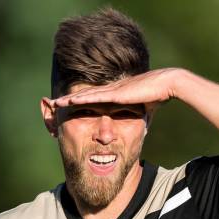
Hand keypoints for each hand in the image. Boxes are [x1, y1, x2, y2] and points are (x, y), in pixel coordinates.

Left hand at [51, 68, 182, 114]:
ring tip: (55, 103)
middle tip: (53, 104)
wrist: (165, 85)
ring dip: (69, 99)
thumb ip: (138, 120)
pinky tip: (70, 101)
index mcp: (115, 95)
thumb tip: (140, 133)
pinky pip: (94, 97)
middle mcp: (110, 91)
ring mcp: (112, 91)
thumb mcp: (143, 111)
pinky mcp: (115, 94)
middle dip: (68, 100)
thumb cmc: (157, 96)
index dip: (79, 103)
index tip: (67, 108)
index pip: (93, 100)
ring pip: (85, 96)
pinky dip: (81, 99)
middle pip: (84, 96)